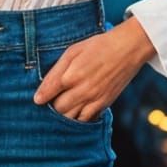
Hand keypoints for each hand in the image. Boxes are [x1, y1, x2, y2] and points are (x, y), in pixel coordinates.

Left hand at [32, 20, 153, 121]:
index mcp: (71, 76)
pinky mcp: (104, 104)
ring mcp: (94, 100)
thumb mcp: (72, 52)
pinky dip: (79, 118)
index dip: (41, 98)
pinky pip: (87, 120)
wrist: (127, 48)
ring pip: (71, 118)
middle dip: (52, 106)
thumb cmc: (98, 46)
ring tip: (64, 104)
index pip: (48, 95)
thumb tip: (38, 96)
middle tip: (54, 99)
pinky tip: (77, 108)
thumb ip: (54, 73)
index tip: (39, 99)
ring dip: (65, 114)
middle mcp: (82, 91)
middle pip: (58, 110)